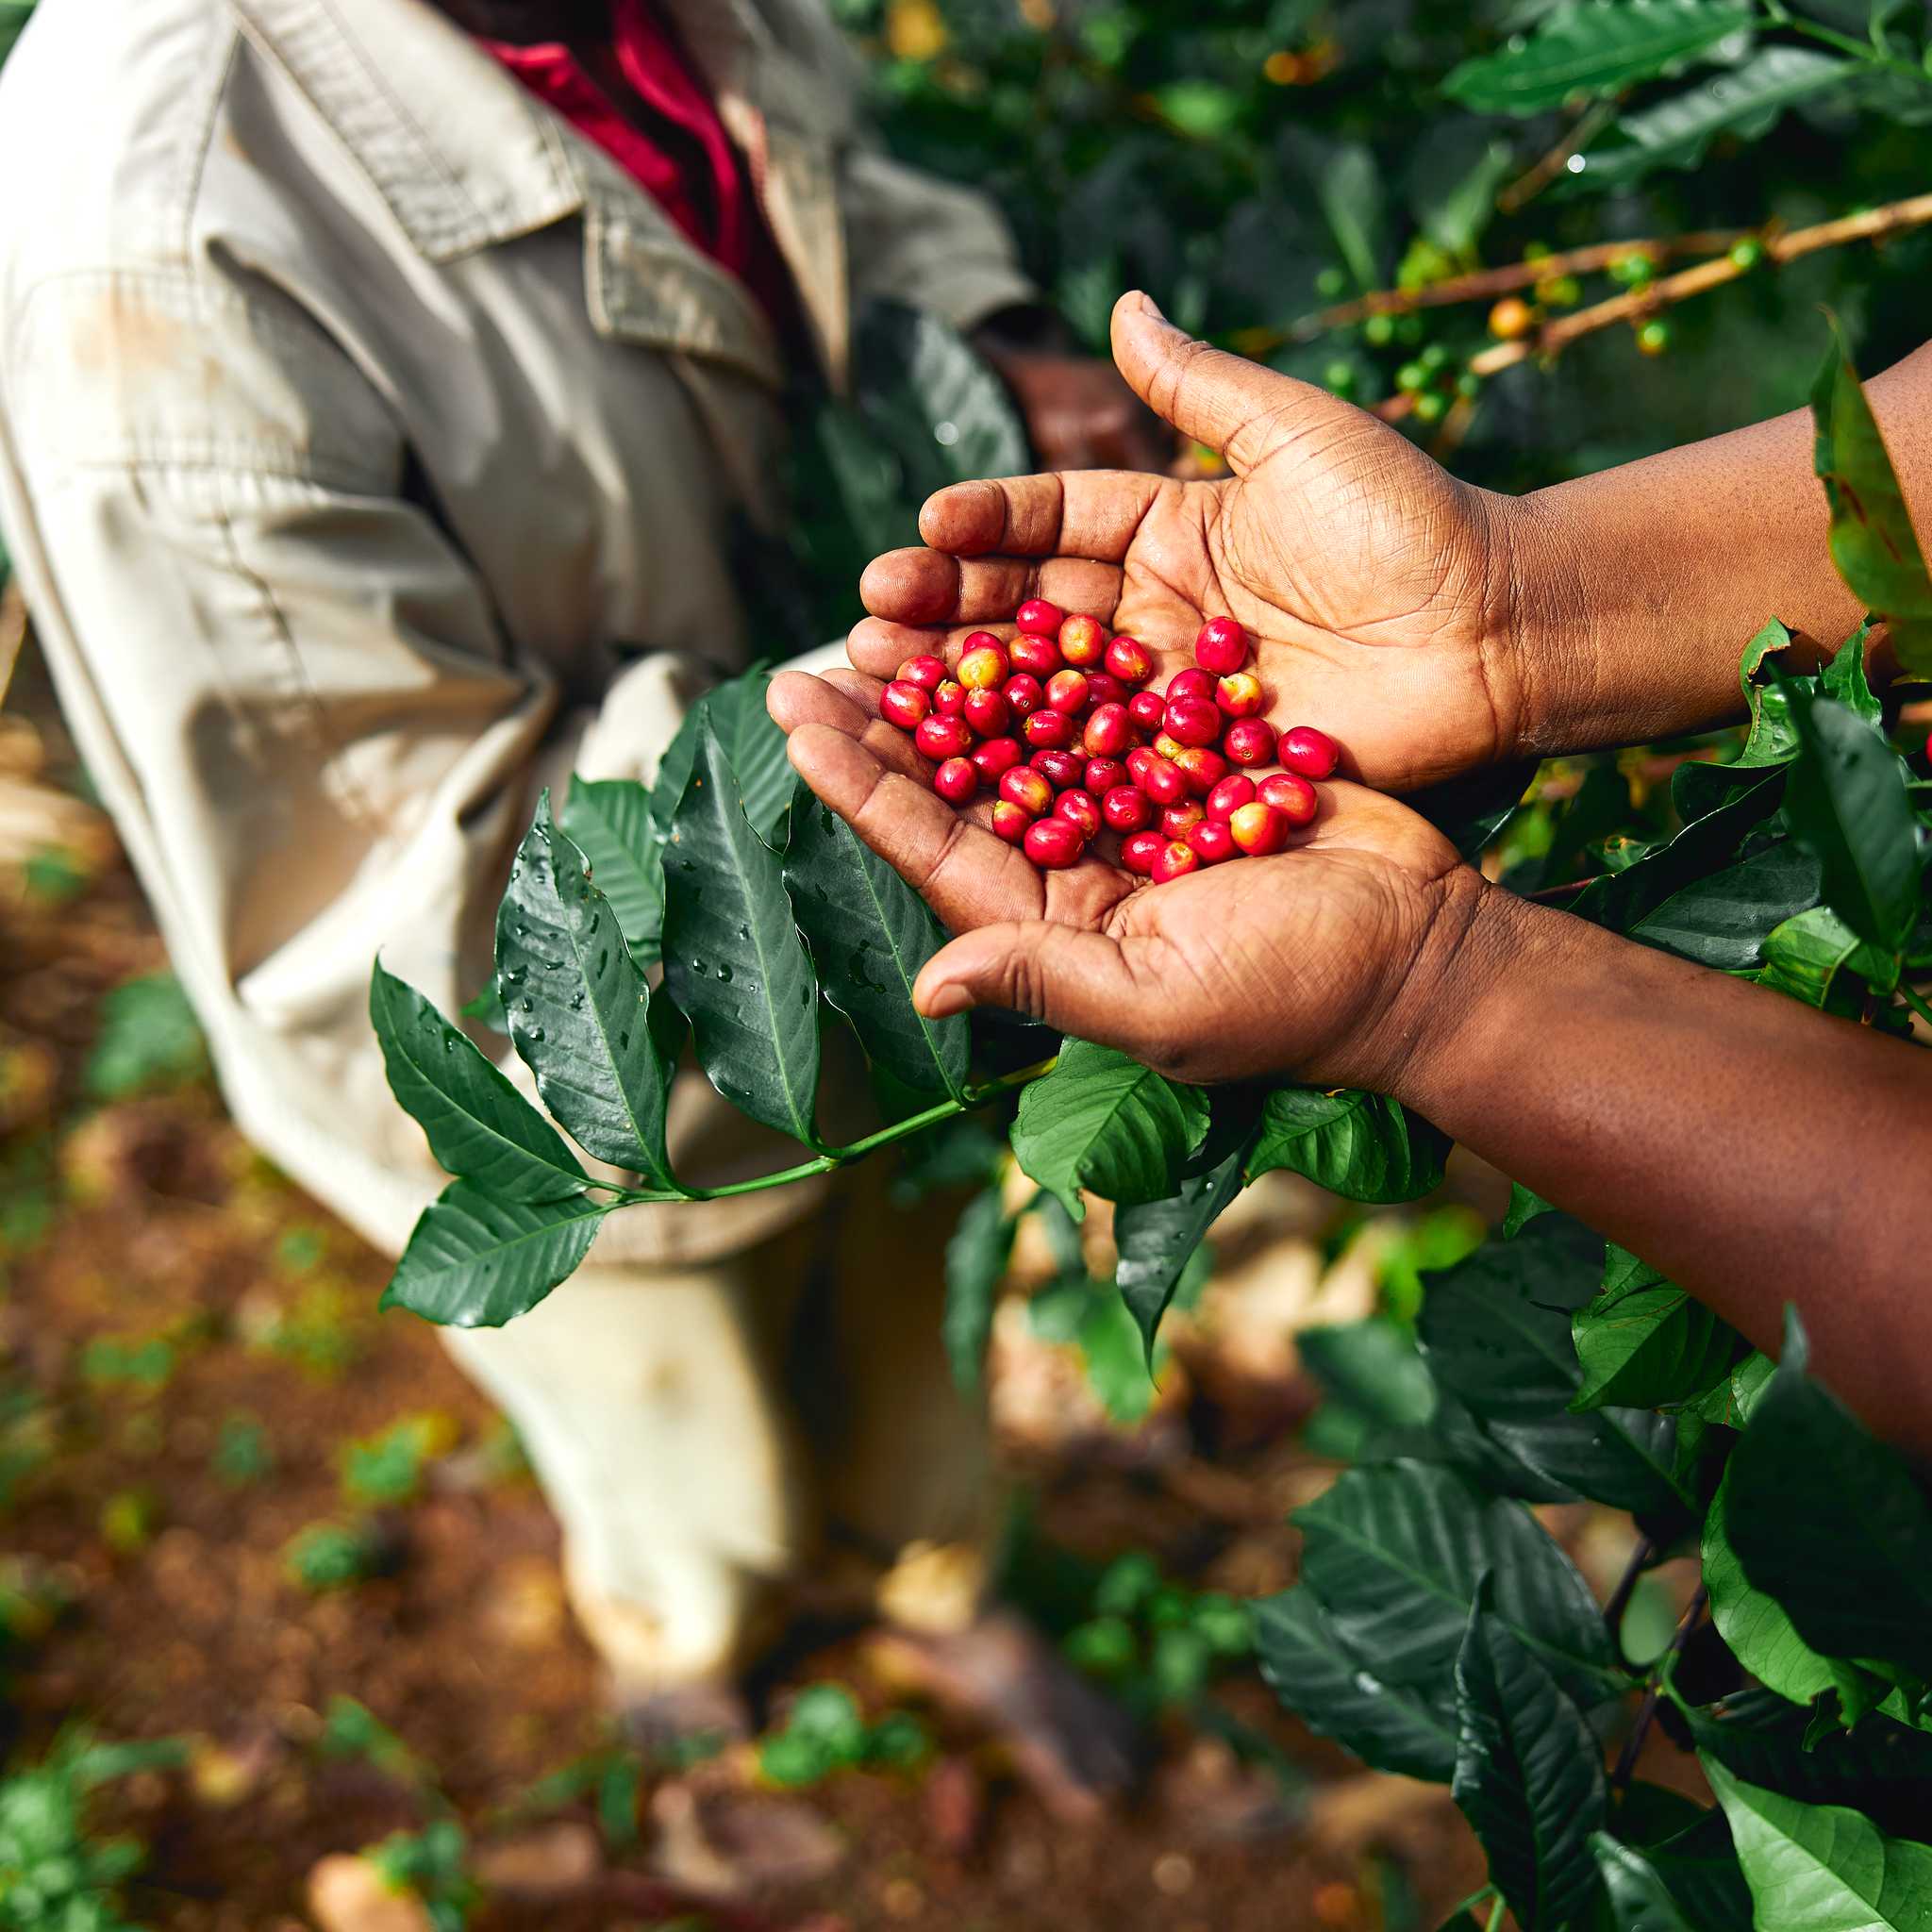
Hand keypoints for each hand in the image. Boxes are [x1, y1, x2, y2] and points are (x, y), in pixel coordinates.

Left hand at [767, 668, 1474, 1090]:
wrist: (1426, 949)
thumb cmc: (1298, 995)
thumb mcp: (1162, 1001)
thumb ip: (1045, 980)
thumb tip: (929, 988)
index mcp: (1052, 929)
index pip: (935, 850)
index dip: (864, 786)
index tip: (798, 719)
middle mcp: (1076, 871)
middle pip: (962, 785)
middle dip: (889, 723)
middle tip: (818, 652)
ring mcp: (1131, 815)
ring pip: (1024, 734)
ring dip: (960, 678)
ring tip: (894, 611)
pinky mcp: (1187, 768)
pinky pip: (1106, 703)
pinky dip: (1058, 657)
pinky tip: (1010, 601)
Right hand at [867, 292, 1533, 792]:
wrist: (1497, 629)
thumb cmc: (1407, 519)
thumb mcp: (1297, 433)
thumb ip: (1201, 386)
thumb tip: (1122, 304)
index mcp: (1171, 527)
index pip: (1055, 522)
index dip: (987, 526)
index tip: (923, 527)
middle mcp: (1155, 610)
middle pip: (1030, 612)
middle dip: (946, 612)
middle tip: (868, 618)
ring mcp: (1168, 693)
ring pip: (1049, 690)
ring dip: (965, 690)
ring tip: (883, 681)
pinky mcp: (1194, 762)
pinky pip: (1106, 760)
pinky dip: (1038, 764)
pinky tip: (966, 764)